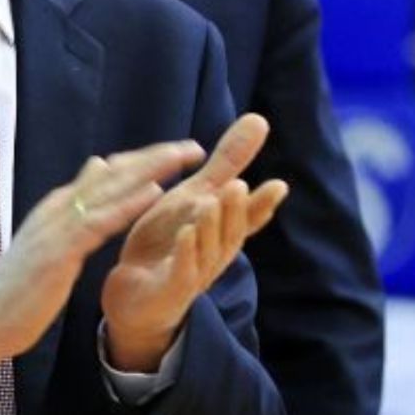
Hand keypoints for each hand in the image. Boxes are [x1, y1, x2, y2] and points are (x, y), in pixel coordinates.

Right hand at [0, 139, 204, 379]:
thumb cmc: (19, 286)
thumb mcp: (49, 240)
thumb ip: (73, 207)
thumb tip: (97, 167)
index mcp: (59, 207)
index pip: (108, 174)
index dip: (144, 160)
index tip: (178, 152)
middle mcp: (59, 207)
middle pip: (114, 172)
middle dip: (156, 157)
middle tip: (194, 147)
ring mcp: (57, 226)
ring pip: (111, 188)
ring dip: (150, 170)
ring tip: (183, 157)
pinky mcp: (59, 250)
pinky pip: (100, 221)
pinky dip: (129, 204)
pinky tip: (155, 192)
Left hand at [100, 114, 288, 371]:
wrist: (135, 294)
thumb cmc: (171, 241)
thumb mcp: (197, 195)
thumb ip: (227, 162)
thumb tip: (260, 120)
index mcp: (222, 230)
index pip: (248, 217)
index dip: (262, 205)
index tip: (279, 186)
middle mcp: (215, 253)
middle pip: (230, 232)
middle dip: (235, 210)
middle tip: (238, 185)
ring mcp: (195, 274)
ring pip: (208, 250)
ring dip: (211, 227)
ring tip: (211, 203)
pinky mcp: (171, 291)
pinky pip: (182, 272)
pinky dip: (185, 253)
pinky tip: (185, 233)